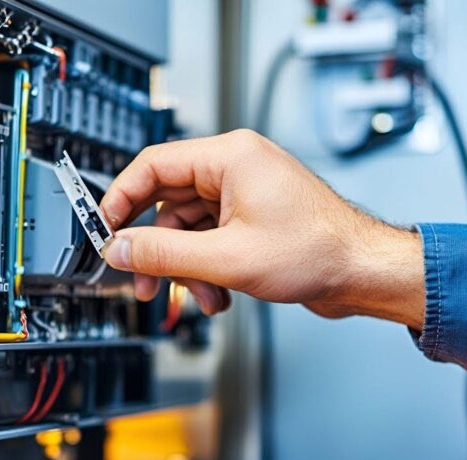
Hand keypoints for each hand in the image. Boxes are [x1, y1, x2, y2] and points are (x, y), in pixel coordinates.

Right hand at [100, 129, 425, 329]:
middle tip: (140, 277)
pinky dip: (207, 268)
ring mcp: (246, 194)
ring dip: (185, 266)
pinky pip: (211, 239)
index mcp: (230, 157)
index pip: (153, 165)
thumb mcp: (226, 257)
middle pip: (168, 201)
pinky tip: (218, 294)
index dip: (121, 199)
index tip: (104, 229)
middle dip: (156, 246)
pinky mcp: (254, 219)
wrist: (363, 273)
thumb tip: (120, 247)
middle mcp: (237, 168)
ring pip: (189, 227)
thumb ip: (162, 252)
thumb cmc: (318, 251)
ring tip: (197, 295)